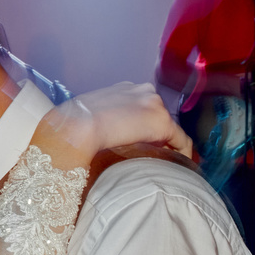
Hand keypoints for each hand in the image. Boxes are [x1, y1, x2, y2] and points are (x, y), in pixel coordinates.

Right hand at [46, 82, 191, 158]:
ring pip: (169, 127)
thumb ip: (100, 118)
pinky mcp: (163, 123)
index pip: (142, 107)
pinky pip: (180, 140)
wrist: (78, 125)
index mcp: (124, 89)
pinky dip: (182, 152)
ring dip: (165, 142)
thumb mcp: (88, 115)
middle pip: (158, 115)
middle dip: (156, 134)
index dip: (142, 126)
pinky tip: (179, 165)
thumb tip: (98, 133)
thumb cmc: (73, 123)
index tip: (140, 142)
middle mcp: (143, 90)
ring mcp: (155, 105)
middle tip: (150, 153)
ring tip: (160, 161)